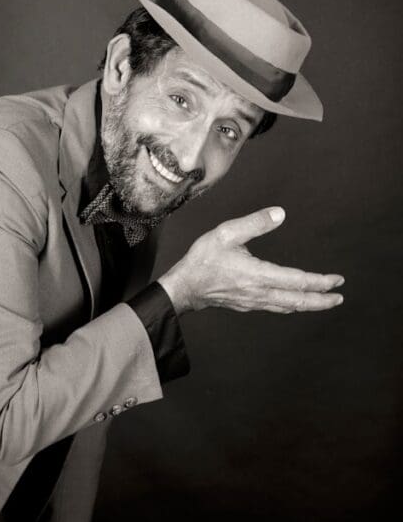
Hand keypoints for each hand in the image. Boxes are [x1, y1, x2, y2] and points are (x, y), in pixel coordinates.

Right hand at [158, 206, 344, 315]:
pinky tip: (294, 303)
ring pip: (288, 307)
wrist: (183, 288)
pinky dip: (291, 306)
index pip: (297, 281)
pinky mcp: (246, 305)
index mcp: (258, 275)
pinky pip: (275, 308)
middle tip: (338, 297)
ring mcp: (253, 302)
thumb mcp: (225, 233)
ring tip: (323, 302)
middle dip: (320, 300)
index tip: (336, 280)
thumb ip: (254, 223)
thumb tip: (280, 214)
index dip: (319, 281)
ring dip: (308, 305)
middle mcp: (259, 293)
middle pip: (297, 301)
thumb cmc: (202, 260)